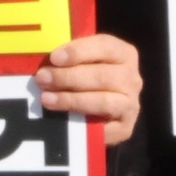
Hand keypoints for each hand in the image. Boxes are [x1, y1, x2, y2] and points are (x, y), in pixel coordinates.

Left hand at [34, 34, 140, 148]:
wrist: (106, 111)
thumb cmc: (87, 77)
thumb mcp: (83, 60)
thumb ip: (70, 56)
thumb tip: (46, 59)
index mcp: (124, 54)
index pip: (105, 46)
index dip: (78, 51)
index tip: (54, 58)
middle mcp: (132, 78)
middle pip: (101, 75)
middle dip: (68, 77)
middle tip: (42, 78)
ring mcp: (130, 104)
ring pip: (103, 101)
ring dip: (71, 100)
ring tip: (46, 99)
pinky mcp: (125, 128)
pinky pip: (103, 128)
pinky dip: (81, 124)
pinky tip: (62, 121)